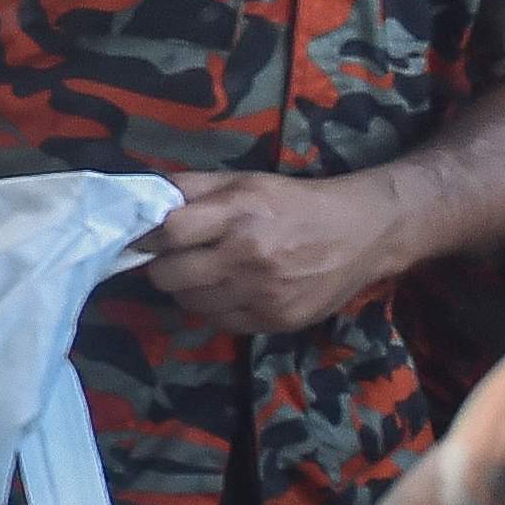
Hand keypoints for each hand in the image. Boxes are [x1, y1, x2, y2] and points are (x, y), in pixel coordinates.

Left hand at [144, 172, 406, 335]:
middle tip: (174, 260)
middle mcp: (249, 255)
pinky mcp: (277, 320)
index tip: (147, 239)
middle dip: (162, 267)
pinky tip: (228, 292)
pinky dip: (214, 309)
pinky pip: (220, 323)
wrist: (362, 233)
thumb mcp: (244, 181)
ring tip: (203, 274)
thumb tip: (141, 197)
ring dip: (186, 291)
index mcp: (239, 213)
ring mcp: (264, 293)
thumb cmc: (294, 203)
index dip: (150, 237)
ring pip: (190, 304)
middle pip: (170, 275)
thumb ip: (191, 187)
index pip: (169, 231)